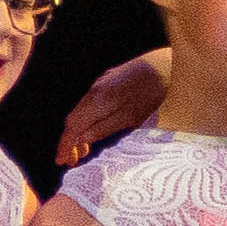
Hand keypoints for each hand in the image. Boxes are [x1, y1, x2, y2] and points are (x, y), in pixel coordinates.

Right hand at [58, 52, 167, 166]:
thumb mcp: (129, 119)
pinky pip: (89, 105)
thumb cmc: (150, 94)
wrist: (164, 65)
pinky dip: (86, 120)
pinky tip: (93, 129)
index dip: (65, 145)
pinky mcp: (107, 82)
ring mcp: (99, 84)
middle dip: (69, 141)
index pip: (73, 127)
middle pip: (73, 120)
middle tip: (72, 159)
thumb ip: (103, 130)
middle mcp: (93, 91)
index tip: (61, 160)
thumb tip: (82, 141)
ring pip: (81, 112)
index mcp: (97, 102)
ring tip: (83, 150)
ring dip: (78, 131)